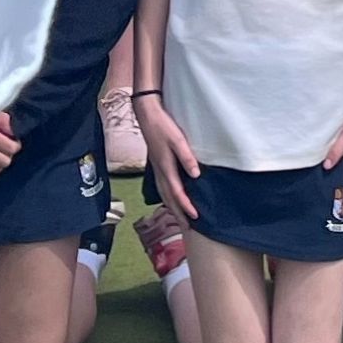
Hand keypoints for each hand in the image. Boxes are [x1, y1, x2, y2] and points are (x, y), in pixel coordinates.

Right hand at [143, 101, 203, 224]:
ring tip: (180, 218)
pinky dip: (168, 196)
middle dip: (178, 213)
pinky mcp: (156, 164)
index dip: (186, 206)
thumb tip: (196, 175)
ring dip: (172, 207)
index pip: (177, 193)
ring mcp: (156, 169)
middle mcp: (160, 172)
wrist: (146, 115)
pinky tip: (171, 197)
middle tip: (187, 227)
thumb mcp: (178, 140)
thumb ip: (187, 158)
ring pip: (164, 194)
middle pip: (169, 198)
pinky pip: (162, 186)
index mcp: (165, 167)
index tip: (195, 218)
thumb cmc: (162, 126)